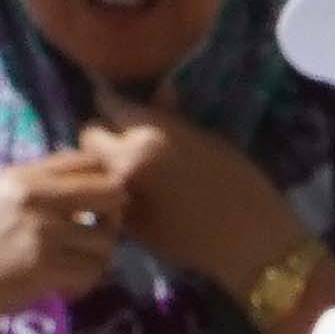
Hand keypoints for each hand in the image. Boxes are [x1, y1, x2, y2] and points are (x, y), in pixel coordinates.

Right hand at [0, 147, 139, 333]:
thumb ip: (34, 190)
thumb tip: (86, 190)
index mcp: (22, 175)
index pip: (87, 161)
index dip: (102, 182)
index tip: (93, 207)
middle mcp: (35, 196)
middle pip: (111, 192)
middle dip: (111, 217)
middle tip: (92, 238)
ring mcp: (40, 232)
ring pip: (106, 240)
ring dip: (97, 258)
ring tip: (74, 269)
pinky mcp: (42, 268)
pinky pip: (91, 272)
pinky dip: (83, 284)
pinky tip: (62, 289)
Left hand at [77, 109, 310, 307]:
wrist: (246, 239)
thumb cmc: (238, 181)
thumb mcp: (208, 138)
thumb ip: (171, 118)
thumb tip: (156, 93)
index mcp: (148, 134)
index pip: (108, 105)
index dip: (113, 105)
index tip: (118, 107)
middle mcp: (124, 162)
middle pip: (88, 135)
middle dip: (102, 136)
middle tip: (121, 142)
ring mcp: (119, 196)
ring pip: (94, 170)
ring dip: (104, 165)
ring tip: (129, 169)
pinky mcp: (123, 225)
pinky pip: (106, 199)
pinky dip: (114, 195)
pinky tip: (139, 197)